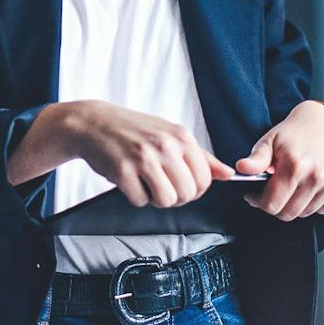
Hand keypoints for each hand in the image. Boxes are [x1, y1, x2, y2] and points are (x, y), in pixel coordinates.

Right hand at [9, 100, 233, 207]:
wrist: (94, 123)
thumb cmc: (135, 130)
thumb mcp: (171, 135)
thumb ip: (202, 157)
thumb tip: (228, 174)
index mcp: (181, 137)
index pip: (205, 179)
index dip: (194, 190)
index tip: (180, 184)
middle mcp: (165, 146)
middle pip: (187, 194)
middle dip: (175, 197)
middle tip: (159, 184)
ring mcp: (144, 158)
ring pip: (167, 201)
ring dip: (155, 199)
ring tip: (145, 182)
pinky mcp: (123, 171)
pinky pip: (140, 201)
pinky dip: (135, 196)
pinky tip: (129, 179)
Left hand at [235, 100, 323, 220]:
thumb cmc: (296, 131)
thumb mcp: (270, 140)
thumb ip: (256, 159)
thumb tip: (241, 168)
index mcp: (295, 165)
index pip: (272, 204)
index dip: (259, 202)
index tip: (256, 196)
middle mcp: (316, 176)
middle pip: (289, 214)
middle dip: (277, 207)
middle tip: (274, 193)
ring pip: (307, 213)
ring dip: (296, 205)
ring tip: (293, 187)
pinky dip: (315, 204)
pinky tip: (310, 188)